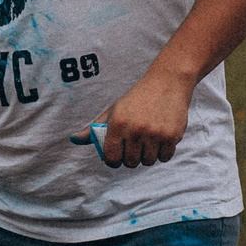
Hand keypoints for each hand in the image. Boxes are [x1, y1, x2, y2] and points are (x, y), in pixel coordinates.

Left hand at [71, 73, 193, 168]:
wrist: (167, 82)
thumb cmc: (136, 99)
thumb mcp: (113, 110)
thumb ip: (93, 128)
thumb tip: (73, 139)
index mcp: (118, 124)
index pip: (111, 158)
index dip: (114, 160)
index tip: (118, 155)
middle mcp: (136, 130)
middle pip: (130, 162)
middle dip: (131, 157)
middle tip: (135, 145)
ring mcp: (155, 134)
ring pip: (148, 162)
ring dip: (148, 155)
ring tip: (148, 141)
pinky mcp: (172, 136)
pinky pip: (164, 157)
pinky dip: (163, 152)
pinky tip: (161, 138)